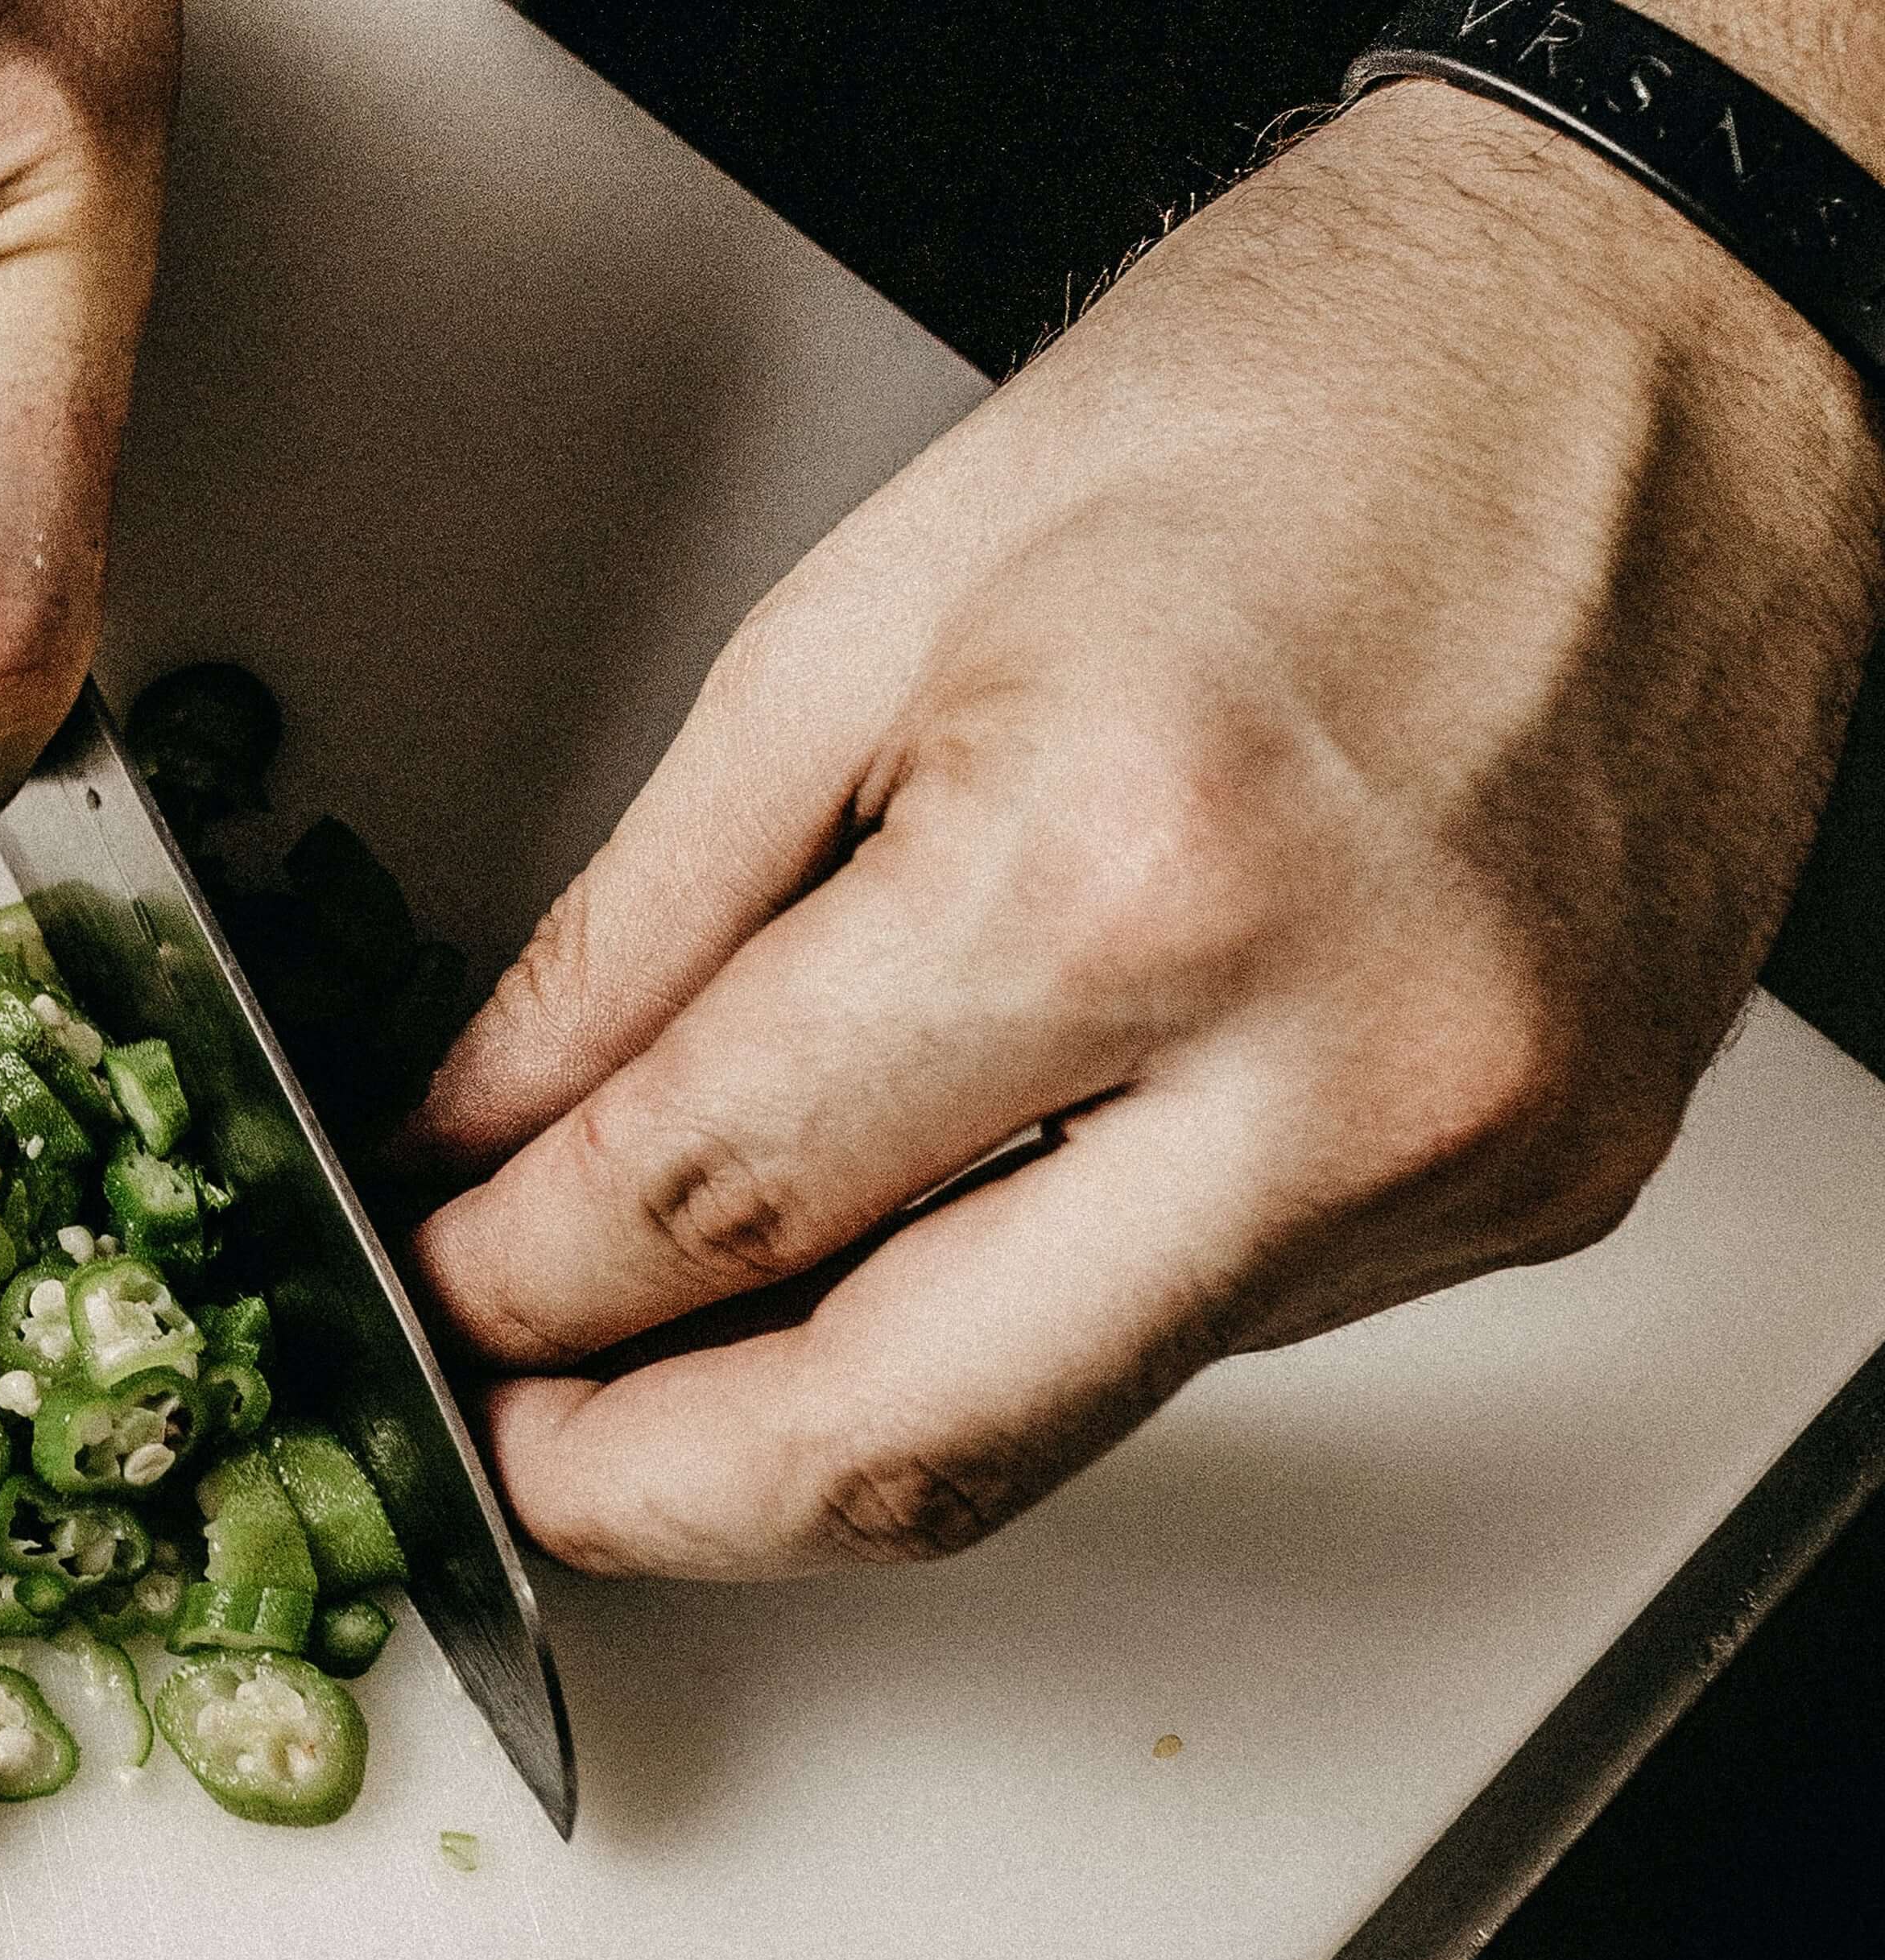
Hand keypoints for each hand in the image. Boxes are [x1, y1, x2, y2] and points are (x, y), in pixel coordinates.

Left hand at [402, 82, 1884, 1579]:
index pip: (721, 1195)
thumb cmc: (1302, 393)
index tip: (441, 1279)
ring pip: (1056, 1432)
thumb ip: (644, 922)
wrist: (1657, 335)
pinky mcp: (1541, 1190)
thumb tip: (494, 1126)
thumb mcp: (864, 612)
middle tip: (519, 1445)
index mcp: (1124, 868)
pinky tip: (919, 1250)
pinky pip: (1205, 1337)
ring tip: (667, 1367)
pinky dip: (1018, 1325)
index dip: (520, 1278)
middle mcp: (1330, 1059)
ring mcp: (1461, 1154)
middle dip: (650, 1487)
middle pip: (902, 1439)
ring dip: (823, 1434)